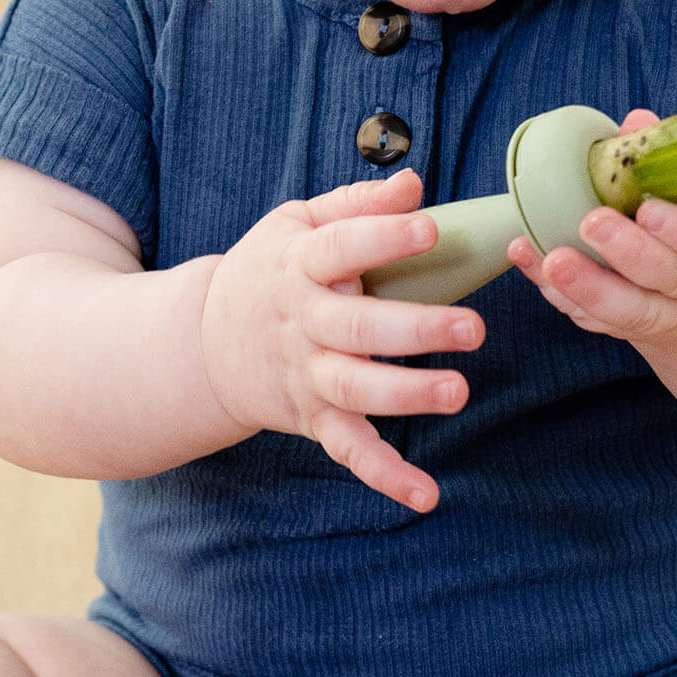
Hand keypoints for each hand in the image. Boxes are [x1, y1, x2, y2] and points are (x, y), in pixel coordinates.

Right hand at [201, 166, 483, 512]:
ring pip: (356, 390)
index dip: (383, 237)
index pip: (341, 246)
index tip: (429, 227)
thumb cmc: (270, 270)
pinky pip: (349, 450)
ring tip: (457, 391)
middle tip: (473, 327)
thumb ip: (355, 204)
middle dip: (415, 328)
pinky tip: (425, 494)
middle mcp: (304, 323)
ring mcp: (308, 376)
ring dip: (407, 395)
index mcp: (300, 264)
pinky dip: (384, 476)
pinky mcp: (315, 418)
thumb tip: (412, 182)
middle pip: (357, 327)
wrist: (204, 344)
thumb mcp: (295, 223)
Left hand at [506, 108, 676, 347]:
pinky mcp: (636, 327)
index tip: (648, 210)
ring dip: (590, 288)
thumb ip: (670, 151)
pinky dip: (561, 295)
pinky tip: (531, 261)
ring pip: (637, 313)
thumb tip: (637, 121)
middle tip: (591, 223)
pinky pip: (598, 320)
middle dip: (629, 254)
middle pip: (675, 278)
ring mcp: (676, 312)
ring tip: (552, 260)